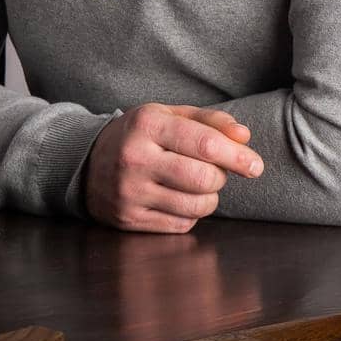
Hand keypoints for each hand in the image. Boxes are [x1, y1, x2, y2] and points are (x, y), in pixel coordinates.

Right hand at [84, 104, 263, 232]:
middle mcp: (135, 158)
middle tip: (215, 170)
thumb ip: (210, 122)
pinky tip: (177, 198)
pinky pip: (182, 224)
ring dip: (208, 197)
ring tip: (196, 184)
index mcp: (147, 124)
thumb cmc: (138, 136)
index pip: (205, 144)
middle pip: (204, 179)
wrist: (85, 162)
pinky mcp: (129, 219)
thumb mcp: (169, 116)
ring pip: (196, 206)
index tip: (255, 165)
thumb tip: (245, 137)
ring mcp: (130, 192)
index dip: (238, 156)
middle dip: (220, 177)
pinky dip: (190, 213)